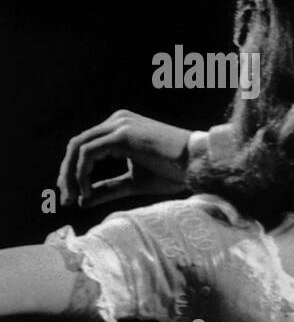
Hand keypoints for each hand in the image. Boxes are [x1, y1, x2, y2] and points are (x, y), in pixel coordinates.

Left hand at [58, 110, 192, 207]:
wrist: (199, 164)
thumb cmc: (174, 172)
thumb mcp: (134, 182)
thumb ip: (108, 188)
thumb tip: (82, 201)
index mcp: (120, 128)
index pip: (85, 146)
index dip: (73, 171)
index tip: (73, 196)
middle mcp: (117, 120)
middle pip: (76, 145)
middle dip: (67, 174)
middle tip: (65, 199)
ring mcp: (119, 124)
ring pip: (78, 147)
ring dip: (71, 175)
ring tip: (74, 198)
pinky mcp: (122, 134)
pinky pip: (89, 153)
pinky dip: (82, 174)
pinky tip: (87, 191)